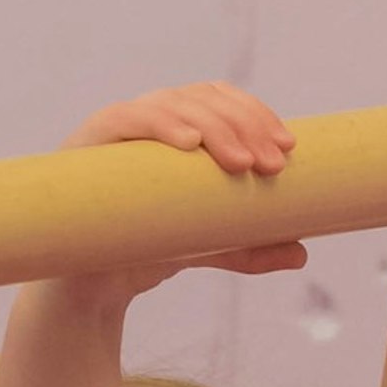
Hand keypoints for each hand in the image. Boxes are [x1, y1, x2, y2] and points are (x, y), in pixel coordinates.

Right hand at [71, 79, 305, 277]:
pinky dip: (157, 123)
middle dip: (243, 125)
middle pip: (200, 98)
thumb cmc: (144, 252)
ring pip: (169, 104)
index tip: (287, 147)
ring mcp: (115, 131)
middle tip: (273, 165)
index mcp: (173, 131)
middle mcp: (145, 121)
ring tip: (242, 162)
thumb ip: (250, 247)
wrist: (90, 289)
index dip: (255, 112)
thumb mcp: (207, 247)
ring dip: (213, 126)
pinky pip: (122, 120)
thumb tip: (301, 251)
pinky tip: (188, 141)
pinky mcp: (86, 147)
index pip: (218, 98)